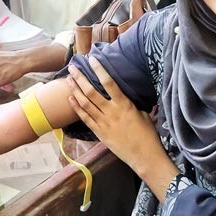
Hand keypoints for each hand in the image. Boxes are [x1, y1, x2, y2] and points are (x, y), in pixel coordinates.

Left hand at [66, 58, 170, 176]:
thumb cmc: (147, 134)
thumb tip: (127, 91)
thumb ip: (131, 102)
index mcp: (124, 105)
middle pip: (91, 92)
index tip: (92, 59)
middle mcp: (112, 112)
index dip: (99, 70)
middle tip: (72, 67)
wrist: (144, 156)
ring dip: (75, 91)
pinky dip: (76, 108)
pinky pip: (85, 118)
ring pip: (85, 104)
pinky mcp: (99, 133)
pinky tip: (70, 99)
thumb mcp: (143, 113)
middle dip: (80, 78)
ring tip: (68, 80)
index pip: (109, 83)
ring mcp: (104, 123)